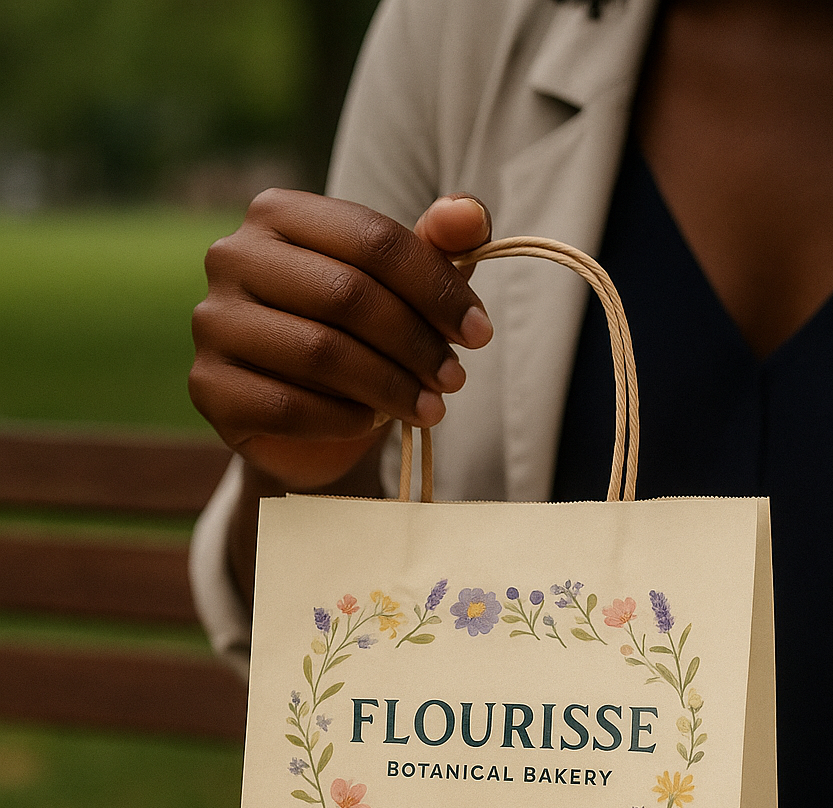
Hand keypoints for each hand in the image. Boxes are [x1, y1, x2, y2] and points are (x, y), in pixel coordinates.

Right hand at [189, 190, 493, 489]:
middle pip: (347, 295)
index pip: (372, 240)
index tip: (480, 334)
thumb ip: (436, 246)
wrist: (303, 422)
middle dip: (415, 343)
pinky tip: (371, 424)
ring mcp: (212, 322)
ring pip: (319, 353)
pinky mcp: (207, 387)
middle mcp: (232, 257)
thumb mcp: (401, 288)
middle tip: (455, 379)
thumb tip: (470, 215)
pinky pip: (287, 406)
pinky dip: (342, 419)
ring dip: (389, 387)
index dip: (437, 288)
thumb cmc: (357, 339)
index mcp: (277, 213)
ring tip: (430, 409)